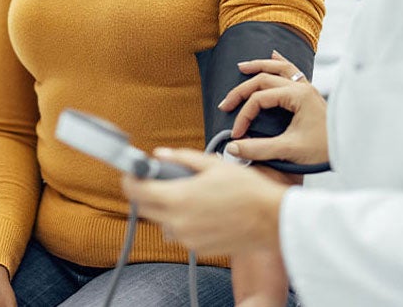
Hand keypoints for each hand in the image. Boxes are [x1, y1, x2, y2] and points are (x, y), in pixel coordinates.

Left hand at [121, 149, 285, 255]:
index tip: (132, 173)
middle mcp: (177, 222)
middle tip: (158, 180)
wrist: (272, 220)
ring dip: (167, 208)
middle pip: (145, 208)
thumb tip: (160, 154)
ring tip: (189, 196)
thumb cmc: (248, 191)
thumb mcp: (213, 164)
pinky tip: (203, 211)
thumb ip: (182, 158)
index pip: (136, 191)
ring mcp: (187, 238)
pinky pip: (181, 233)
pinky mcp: (198, 249)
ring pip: (163, 222)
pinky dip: (184, 221)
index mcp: (178, 198)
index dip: (130, 179)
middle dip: (147, 193)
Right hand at [219, 51, 329, 165]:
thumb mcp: (288, 150)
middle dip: (242, 90)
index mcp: (298, 96)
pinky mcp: (310, 94)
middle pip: (264, 79)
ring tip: (242, 67)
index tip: (237, 134)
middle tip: (225, 104)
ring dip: (259, 66)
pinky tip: (274, 56)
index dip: (244, 115)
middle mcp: (302, 87)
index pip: (259, 99)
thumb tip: (232, 147)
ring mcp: (307, 88)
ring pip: (279, 68)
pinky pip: (293, 70)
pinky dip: (281, 63)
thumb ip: (258, 149)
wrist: (349, 149)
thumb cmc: (323, 150)